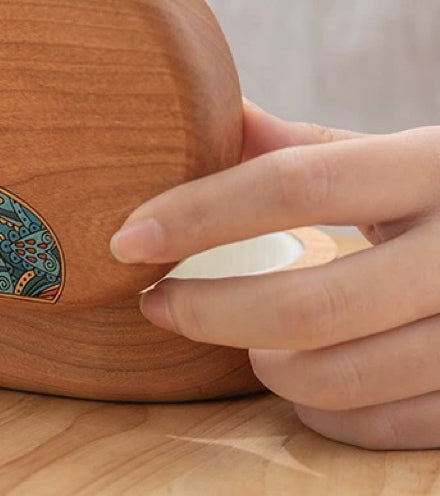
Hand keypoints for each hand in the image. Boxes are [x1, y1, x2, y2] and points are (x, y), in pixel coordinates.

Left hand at [110, 100, 439, 449]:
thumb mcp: (393, 158)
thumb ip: (306, 148)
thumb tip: (215, 112)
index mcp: (428, 168)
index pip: (297, 185)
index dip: (203, 213)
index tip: (130, 236)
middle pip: (312, 302)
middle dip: (210, 311)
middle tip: (157, 302)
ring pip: (344, 377)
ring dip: (265, 366)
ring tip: (236, 340)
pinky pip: (387, 427)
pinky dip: (323, 414)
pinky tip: (295, 382)